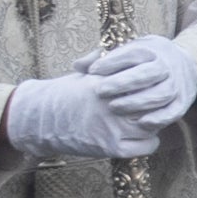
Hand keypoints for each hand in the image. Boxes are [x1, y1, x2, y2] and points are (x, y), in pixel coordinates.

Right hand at [6, 72, 157, 160]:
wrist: (41, 121)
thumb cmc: (63, 96)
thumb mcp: (81, 75)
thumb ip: (98, 61)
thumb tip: (105, 51)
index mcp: (107, 84)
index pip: (144, 82)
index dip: (151, 86)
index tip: (150, 89)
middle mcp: (111, 104)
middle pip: (151, 103)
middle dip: (155, 105)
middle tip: (154, 107)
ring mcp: (111, 127)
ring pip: (152, 125)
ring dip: (153, 124)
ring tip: (148, 123)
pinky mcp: (110, 147)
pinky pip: (145, 146)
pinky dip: (148, 143)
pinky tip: (142, 139)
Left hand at [83, 35, 196, 130]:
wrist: (184, 65)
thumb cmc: (146, 60)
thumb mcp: (129, 51)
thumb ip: (104, 58)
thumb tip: (78, 66)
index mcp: (153, 50)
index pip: (134, 54)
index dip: (112, 62)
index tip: (93, 70)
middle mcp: (168, 66)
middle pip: (148, 74)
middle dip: (122, 83)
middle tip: (99, 91)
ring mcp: (177, 84)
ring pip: (160, 94)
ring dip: (137, 102)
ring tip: (113, 107)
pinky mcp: (183, 101)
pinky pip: (173, 112)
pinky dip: (159, 118)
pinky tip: (141, 124)